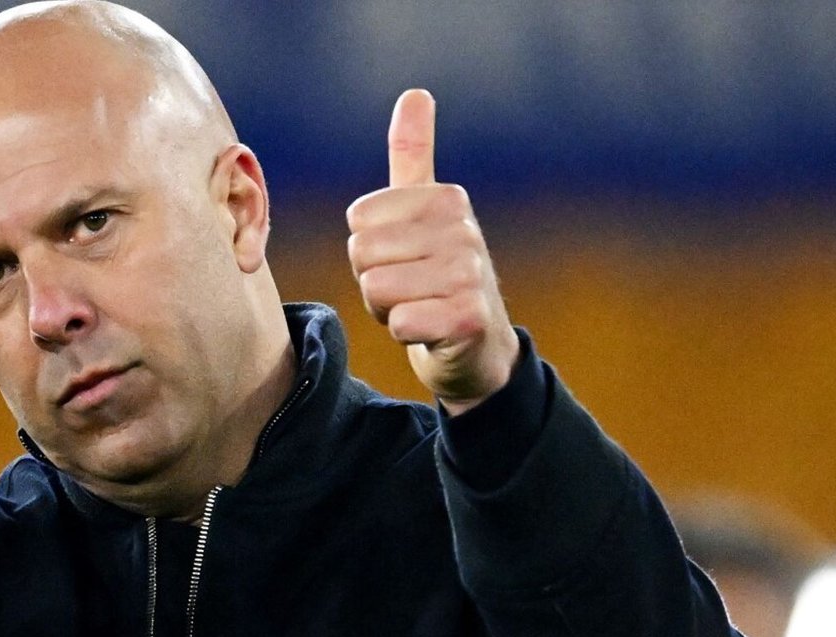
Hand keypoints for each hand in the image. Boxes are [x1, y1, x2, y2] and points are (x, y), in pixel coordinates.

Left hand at [346, 89, 519, 414]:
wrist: (478, 346)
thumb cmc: (437, 275)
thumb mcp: (425, 211)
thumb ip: (413, 153)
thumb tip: (415, 91)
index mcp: (446, 198)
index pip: (358, 221)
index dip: (369, 250)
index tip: (403, 259)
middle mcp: (464, 230)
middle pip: (362, 254)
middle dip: (374, 281)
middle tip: (411, 290)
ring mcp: (470, 274)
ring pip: (376, 289)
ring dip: (388, 309)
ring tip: (420, 308)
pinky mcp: (468, 319)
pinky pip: (399, 323)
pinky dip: (405, 333)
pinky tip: (431, 331)